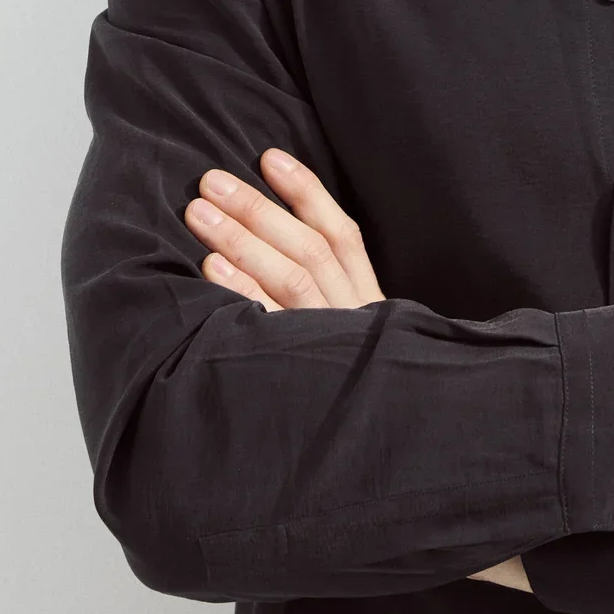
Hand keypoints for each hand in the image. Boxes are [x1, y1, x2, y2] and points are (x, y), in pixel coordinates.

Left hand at [184, 154, 530, 591]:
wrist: (414, 457)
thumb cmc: (381, 394)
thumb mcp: (370, 339)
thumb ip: (340, 300)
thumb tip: (292, 248)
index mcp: (371, 302)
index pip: (342, 233)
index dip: (305, 193)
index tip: (269, 156)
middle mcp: (356, 318)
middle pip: (306, 249)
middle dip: (257, 209)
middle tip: (209, 181)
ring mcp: (334, 346)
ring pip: (290, 278)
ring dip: (240, 241)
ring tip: (198, 214)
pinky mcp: (311, 377)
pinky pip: (274, 328)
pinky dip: (243, 295)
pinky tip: (211, 273)